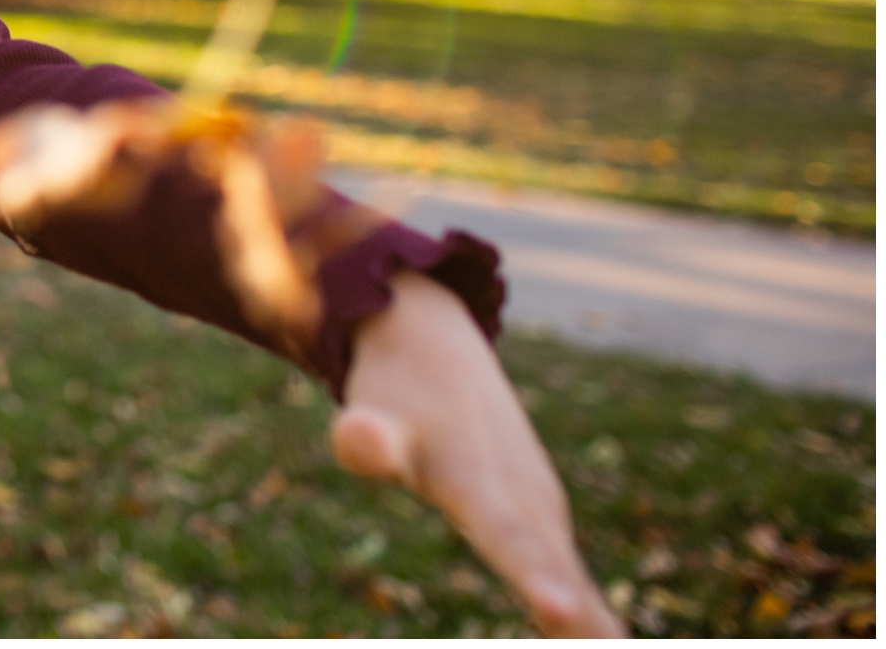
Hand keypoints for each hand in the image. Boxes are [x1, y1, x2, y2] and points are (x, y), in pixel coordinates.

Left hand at [332, 271, 626, 636]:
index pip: (506, 537)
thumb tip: (357, 436)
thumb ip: (366, 438)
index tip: (558, 610)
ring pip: (569, 569)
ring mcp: (538, 503)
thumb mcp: (372, 411)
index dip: (534, 577)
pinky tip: (605, 637)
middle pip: (553, 565)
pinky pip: (567, 566)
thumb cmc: (395, 389)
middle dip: (580, 616)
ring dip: (592, 620)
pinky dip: (588, 608)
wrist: (432, 342)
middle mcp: (520, 495)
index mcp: (477, 481)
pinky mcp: (541, 510)